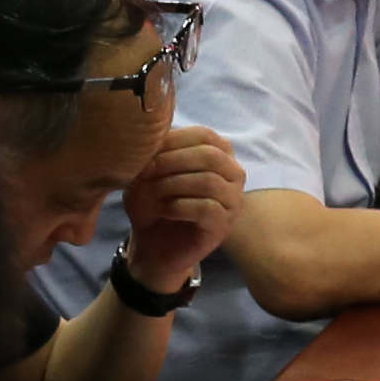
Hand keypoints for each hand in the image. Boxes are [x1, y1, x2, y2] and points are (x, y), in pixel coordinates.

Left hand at [117, 122, 244, 294]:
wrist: (152, 245)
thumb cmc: (153, 203)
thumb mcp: (149, 172)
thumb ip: (157, 152)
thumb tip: (156, 138)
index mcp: (219, 154)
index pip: (204, 135)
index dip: (174, 140)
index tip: (146, 152)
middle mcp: (233, 174)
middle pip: (210, 156)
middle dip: (173, 161)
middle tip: (146, 172)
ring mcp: (233, 201)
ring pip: (209, 182)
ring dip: (174, 184)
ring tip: (153, 193)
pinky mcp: (224, 225)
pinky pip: (207, 208)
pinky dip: (180, 206)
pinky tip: (164, 210)